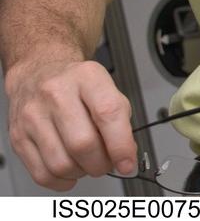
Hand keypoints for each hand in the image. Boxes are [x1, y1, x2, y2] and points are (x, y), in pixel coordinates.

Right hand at [5, 58, 136, 189]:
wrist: (39, 73)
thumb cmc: (76, 84)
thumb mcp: (106, 87)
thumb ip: (120, 119)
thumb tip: (125, 155)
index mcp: (86, 77)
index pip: (108, 113)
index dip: (121, 145)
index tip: (127, 163)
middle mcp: (56, 94)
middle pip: (82, 144)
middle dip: (101, 163)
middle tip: (108, 162)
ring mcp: (33, 116)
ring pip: (62, 164)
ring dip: (82, 172)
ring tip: (88, 163)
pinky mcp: (18, 137)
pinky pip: (42, 173)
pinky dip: (62, 180)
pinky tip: (70, 170)